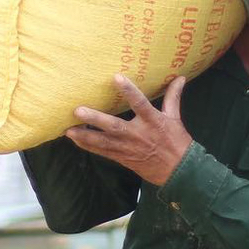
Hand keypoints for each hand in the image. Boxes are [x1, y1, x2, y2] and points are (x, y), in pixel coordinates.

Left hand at [64, 75, 192, 186]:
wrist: (178, 172)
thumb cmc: (177, 142)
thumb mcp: (175, 118)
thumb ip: (173, 96)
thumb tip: (180, 77)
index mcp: (152, 121)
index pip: (139, 103)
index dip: (128, 90)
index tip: (116, 77)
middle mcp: (138, 134)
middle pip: (114, 126)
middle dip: (95, 119)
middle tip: (78, 111)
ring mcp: (128, 148)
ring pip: (103, 142)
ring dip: (85, 136)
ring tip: (68, 130)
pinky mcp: (122, 158)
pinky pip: (102, 152)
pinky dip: (88, 146)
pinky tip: (75, 140)